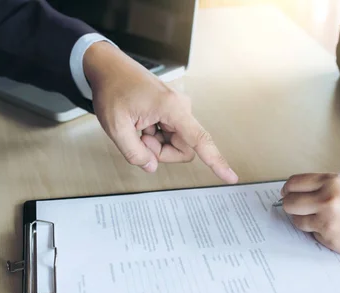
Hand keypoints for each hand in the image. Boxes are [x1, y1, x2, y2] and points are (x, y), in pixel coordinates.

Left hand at [83, 42, 237, 183]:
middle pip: (184, 148)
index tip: (231, 177)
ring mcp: (177, 109)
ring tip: (138, 127)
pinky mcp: (172, 111)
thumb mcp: (115, 127)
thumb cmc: (112, 89)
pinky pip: (170, 134)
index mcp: (172, 108)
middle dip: (161, 152)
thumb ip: (134, 152)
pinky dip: (154, 136)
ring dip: (156, 144)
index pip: (200, 140)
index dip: (216, 161)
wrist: (108, 67)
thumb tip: (151, 166)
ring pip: (176, 143)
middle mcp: (180, 107)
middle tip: (138, 138)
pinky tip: (140, 123)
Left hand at [280, 173, 339, 264]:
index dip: (289, 189)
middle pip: (289, 203)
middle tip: (299, 209)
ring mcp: (326, 222)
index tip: (288, 193)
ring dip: (304, 221)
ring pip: (297, 221)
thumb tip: (305, 194)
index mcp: (333, 181)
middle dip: (291, 206)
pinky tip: (338, 232)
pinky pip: (313, 235)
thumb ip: (329, 187)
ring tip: (322, 220)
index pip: (294, 183)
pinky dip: (320, 234)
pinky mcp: (330, 241)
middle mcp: (326, 199)